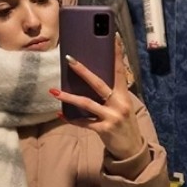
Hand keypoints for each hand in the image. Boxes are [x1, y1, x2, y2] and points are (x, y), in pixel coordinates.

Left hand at [51, 36, 143, 160]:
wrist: (132, 149)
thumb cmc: (124, 124)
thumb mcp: (122, 106)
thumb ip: (111, 95)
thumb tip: (91, 80)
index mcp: (124, 95)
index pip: (120, 71)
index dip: (117, 54)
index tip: (114, 37)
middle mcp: (119, 104)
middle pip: (99, 84)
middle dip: (83, 71)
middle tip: (70, 59)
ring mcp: (111, 117)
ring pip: (86, 103)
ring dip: (68, 97)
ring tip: (54, 91)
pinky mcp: (103, 130)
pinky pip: (83, 123)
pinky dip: (71, 119)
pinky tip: (60, 114)